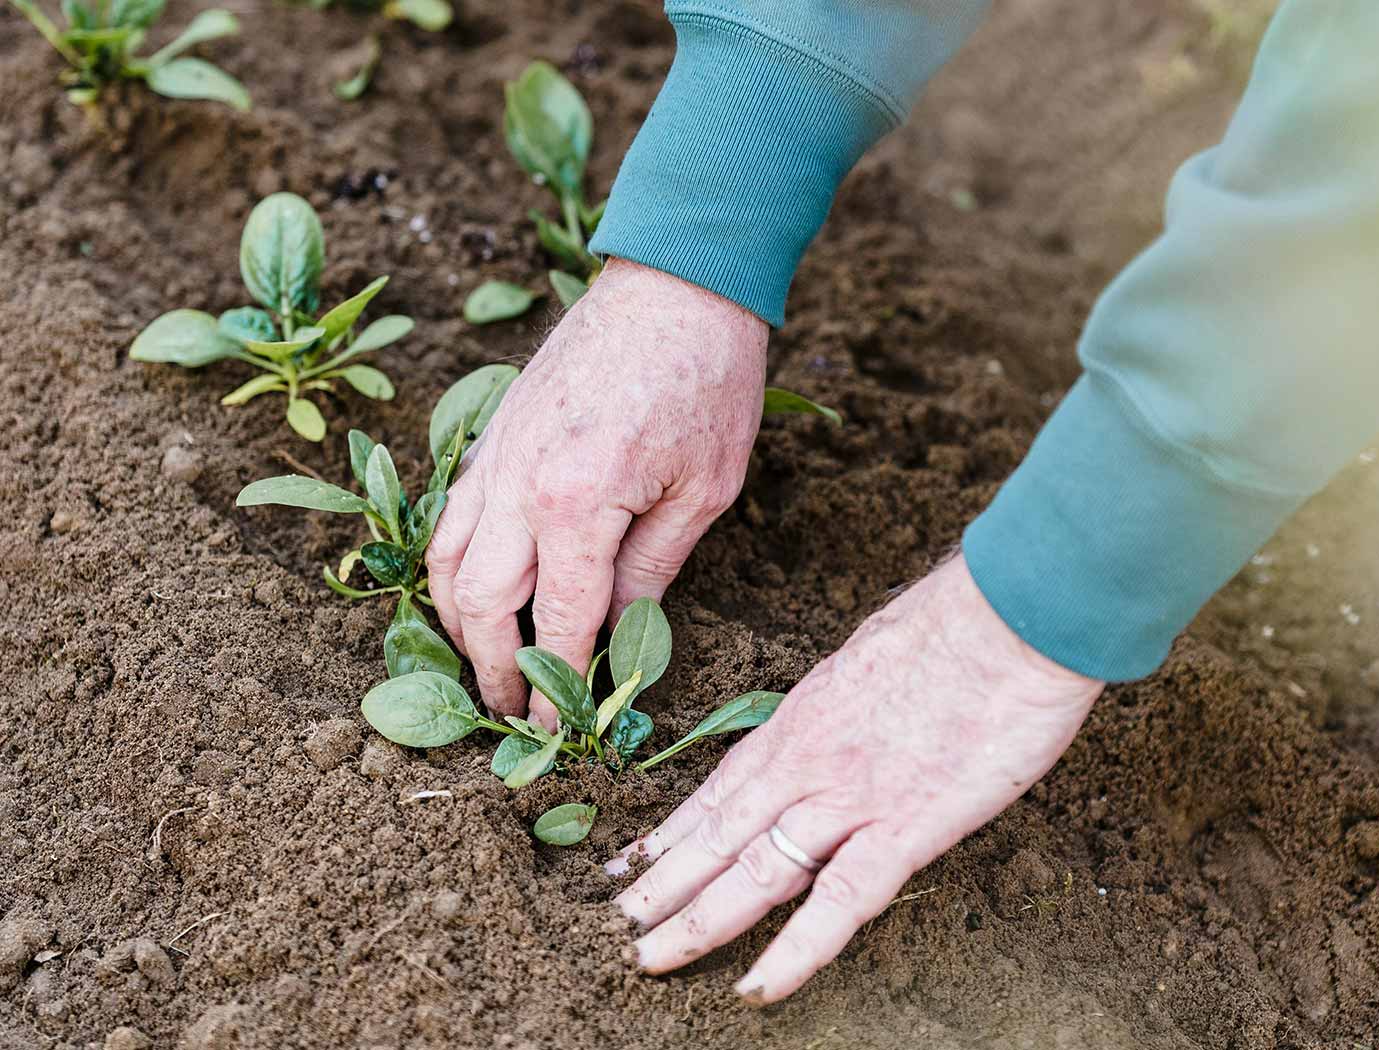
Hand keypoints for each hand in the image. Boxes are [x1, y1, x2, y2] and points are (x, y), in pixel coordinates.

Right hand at [427, 260, 767, 726]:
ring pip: (445, 560)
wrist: (676, 283)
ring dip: (456, 623)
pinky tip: (473, 589)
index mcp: (579, 505)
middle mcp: (519, 485)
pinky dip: (451, 563)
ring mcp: (496, 456)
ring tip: (482, 664)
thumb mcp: (706, 490)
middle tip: (509, 714)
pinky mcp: (492, 434)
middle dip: (490, 670)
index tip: (557, 733)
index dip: (555, 685)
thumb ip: (653, 569)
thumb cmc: (708, 381)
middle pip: (478, 604)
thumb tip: (621, 634)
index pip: (555, 623)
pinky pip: (451, 515)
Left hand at [608, 552, 1105, 1002]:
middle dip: (663, 883)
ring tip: (647, 957)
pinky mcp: (906, 827)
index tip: (631, 861)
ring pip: (755, 871)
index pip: (722, 787)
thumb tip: (845, 714)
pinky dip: (794, 951)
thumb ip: (849, 699)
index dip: (674, 830)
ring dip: (697, 920)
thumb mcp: (875, 653)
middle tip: (614, 923)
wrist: (1012, 614)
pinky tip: (756, 987)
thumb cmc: (960, 622)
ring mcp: (850, 798)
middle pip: (719, 834)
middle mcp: (809, 761)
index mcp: (803, 717)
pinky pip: (840, 903)